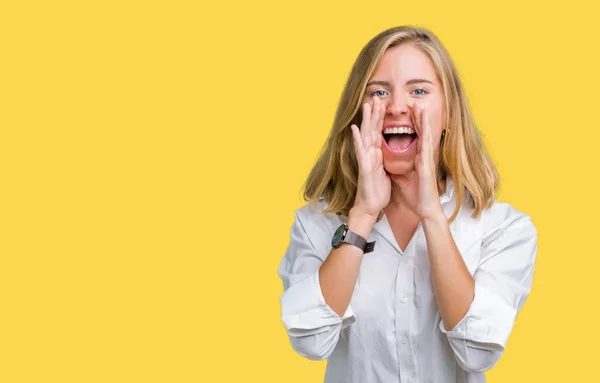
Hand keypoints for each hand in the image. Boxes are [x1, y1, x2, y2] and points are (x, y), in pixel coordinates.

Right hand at [350, 97, 390, 218]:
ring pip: (366, 136)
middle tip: (375, 98)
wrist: (371, 207)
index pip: (379, 133)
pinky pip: (360, 152)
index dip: (381, 119)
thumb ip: (386, 160)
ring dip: (366, 120)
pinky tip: (355, 129)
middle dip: (374, 114)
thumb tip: (389, 153)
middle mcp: (370, 155)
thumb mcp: (386, 172)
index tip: (384, 105)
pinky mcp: (364, 168)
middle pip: (372, 130)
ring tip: (366, 106)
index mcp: (377, 155)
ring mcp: (366, 160)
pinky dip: (358, 140)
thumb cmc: (378, 191)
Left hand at [389, 104, 443, 220]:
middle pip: (420, 133)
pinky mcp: (426, 164)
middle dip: (417, 117)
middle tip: (414, 102)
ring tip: (420, 105)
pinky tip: (423, 122)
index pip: (414, 138)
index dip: (412, 125)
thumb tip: (391, 166)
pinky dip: (424, 132)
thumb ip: (398, 171)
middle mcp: (423, 156)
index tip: (408, 113)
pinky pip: (424, 145)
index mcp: (417, 159)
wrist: (425, 210)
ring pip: (424, 134)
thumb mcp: (402, 181)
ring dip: (422, 120)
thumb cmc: (417, 197)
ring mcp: (426, 159)